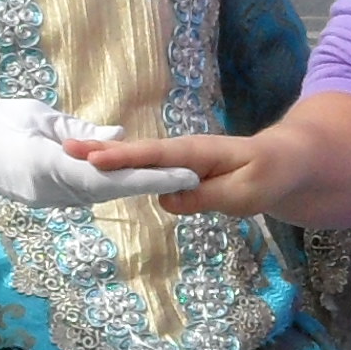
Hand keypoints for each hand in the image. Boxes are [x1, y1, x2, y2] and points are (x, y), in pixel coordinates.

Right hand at [0, 100, 205, 216]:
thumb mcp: (37, 117)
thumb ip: (78, 131)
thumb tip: (119, 138)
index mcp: (48, 165)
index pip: (108, 174)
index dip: (147, 175)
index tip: (180, 172)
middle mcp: (52, 188)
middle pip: (112, 189)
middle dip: (152, 182)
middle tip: (193, 176)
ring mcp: (49, 197)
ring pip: (102, 193)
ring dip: (137, 186)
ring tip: (177, 177)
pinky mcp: (46, 197)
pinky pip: (87, 192)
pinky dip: (115, 185)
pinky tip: (139, 179)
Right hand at [68, 122, 305, 218]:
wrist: (285, 163)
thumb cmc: (269, 175)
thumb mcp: (246, 193)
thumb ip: (207, 197)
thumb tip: (166, 199)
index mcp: (197, 153)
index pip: (155, 156)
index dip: (125, 158)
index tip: (94, 158)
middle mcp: (183, 152)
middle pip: (138, 153)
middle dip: (103, 151)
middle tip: (65, 149)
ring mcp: (179, 161)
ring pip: (138, 160)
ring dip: (106, 158)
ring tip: (70, 156)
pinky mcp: (179, 172)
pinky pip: (146, 169)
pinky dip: (121, 167)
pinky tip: (96, 170)